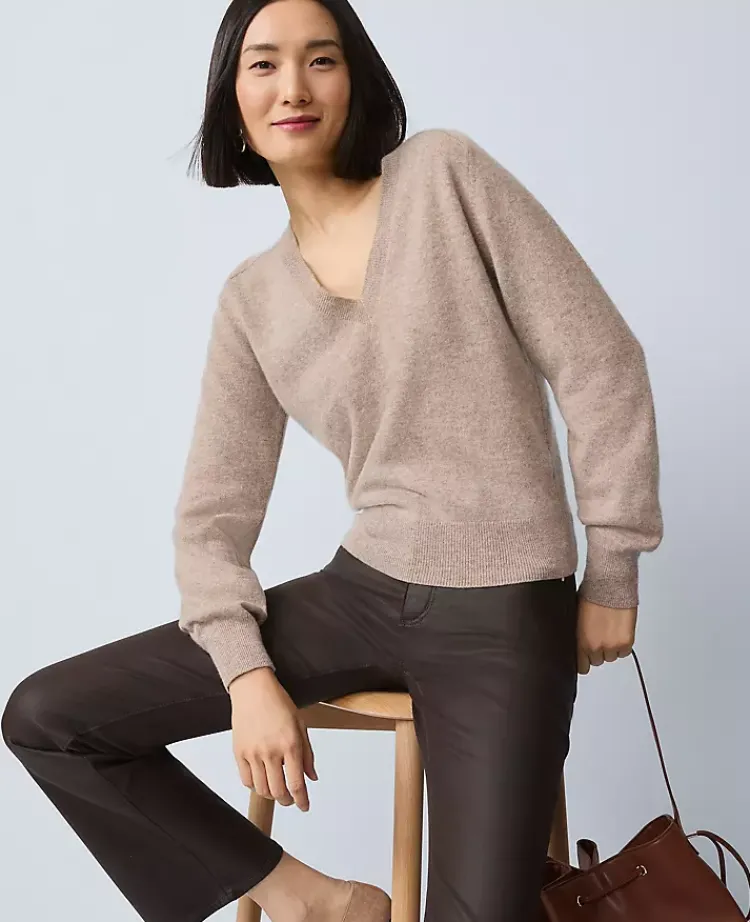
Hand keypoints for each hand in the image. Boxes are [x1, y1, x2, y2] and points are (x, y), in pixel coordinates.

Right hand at [228, 667, 317, 810]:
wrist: (253, 689)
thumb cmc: (278, 703)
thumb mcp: (300, 725)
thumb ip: (307, 754)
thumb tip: (311, 777)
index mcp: (290, 744)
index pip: (296, 784)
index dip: (302, 801)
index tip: (304, 806)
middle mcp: (271, 751)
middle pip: (278, 792)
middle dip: (287, 800)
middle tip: (291, 799)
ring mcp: (253, 753)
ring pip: (262, 790)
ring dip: (272, 795)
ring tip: (277, 790)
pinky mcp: (239, 753)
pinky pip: (246, 780)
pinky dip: (255, 786)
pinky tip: (262, 780)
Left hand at [576, 595, 636, 674]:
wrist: (610, 586)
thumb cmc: (591, 595)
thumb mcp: (576, 617)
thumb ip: (577, 635)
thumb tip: (577, 643)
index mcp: (580, 642)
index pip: (581, 667)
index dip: (583, 661)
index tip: (585, 657)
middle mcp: (596, 647)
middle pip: (596, 661)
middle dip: (597, 651)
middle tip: (598, 637)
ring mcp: (612, 646)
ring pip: (611, 657)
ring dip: (610, 648)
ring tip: (608, 631)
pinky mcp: (626, 642)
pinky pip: (624, 652)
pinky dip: (622, 645)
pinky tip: (618, 631)